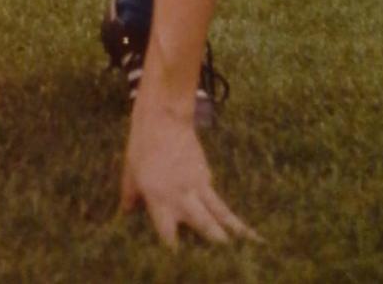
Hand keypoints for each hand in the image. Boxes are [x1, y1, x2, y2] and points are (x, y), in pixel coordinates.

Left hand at [120, 108, 257, 248]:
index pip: (169, 238)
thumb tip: (125, 213)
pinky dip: (221, 208)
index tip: (181, 266)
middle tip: (232, 261)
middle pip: (207, 228)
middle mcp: (183, 198)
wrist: (164, 117)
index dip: (175, 254)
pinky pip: (215, 196)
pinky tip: (230, 218)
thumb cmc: (142, 145)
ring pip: (222, 213)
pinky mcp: (206, 174)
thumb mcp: (130, 173)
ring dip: (239, 230)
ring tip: (257, 245)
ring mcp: (198, 186)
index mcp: (160, 201)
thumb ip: (130, 196)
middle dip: (219, 245)